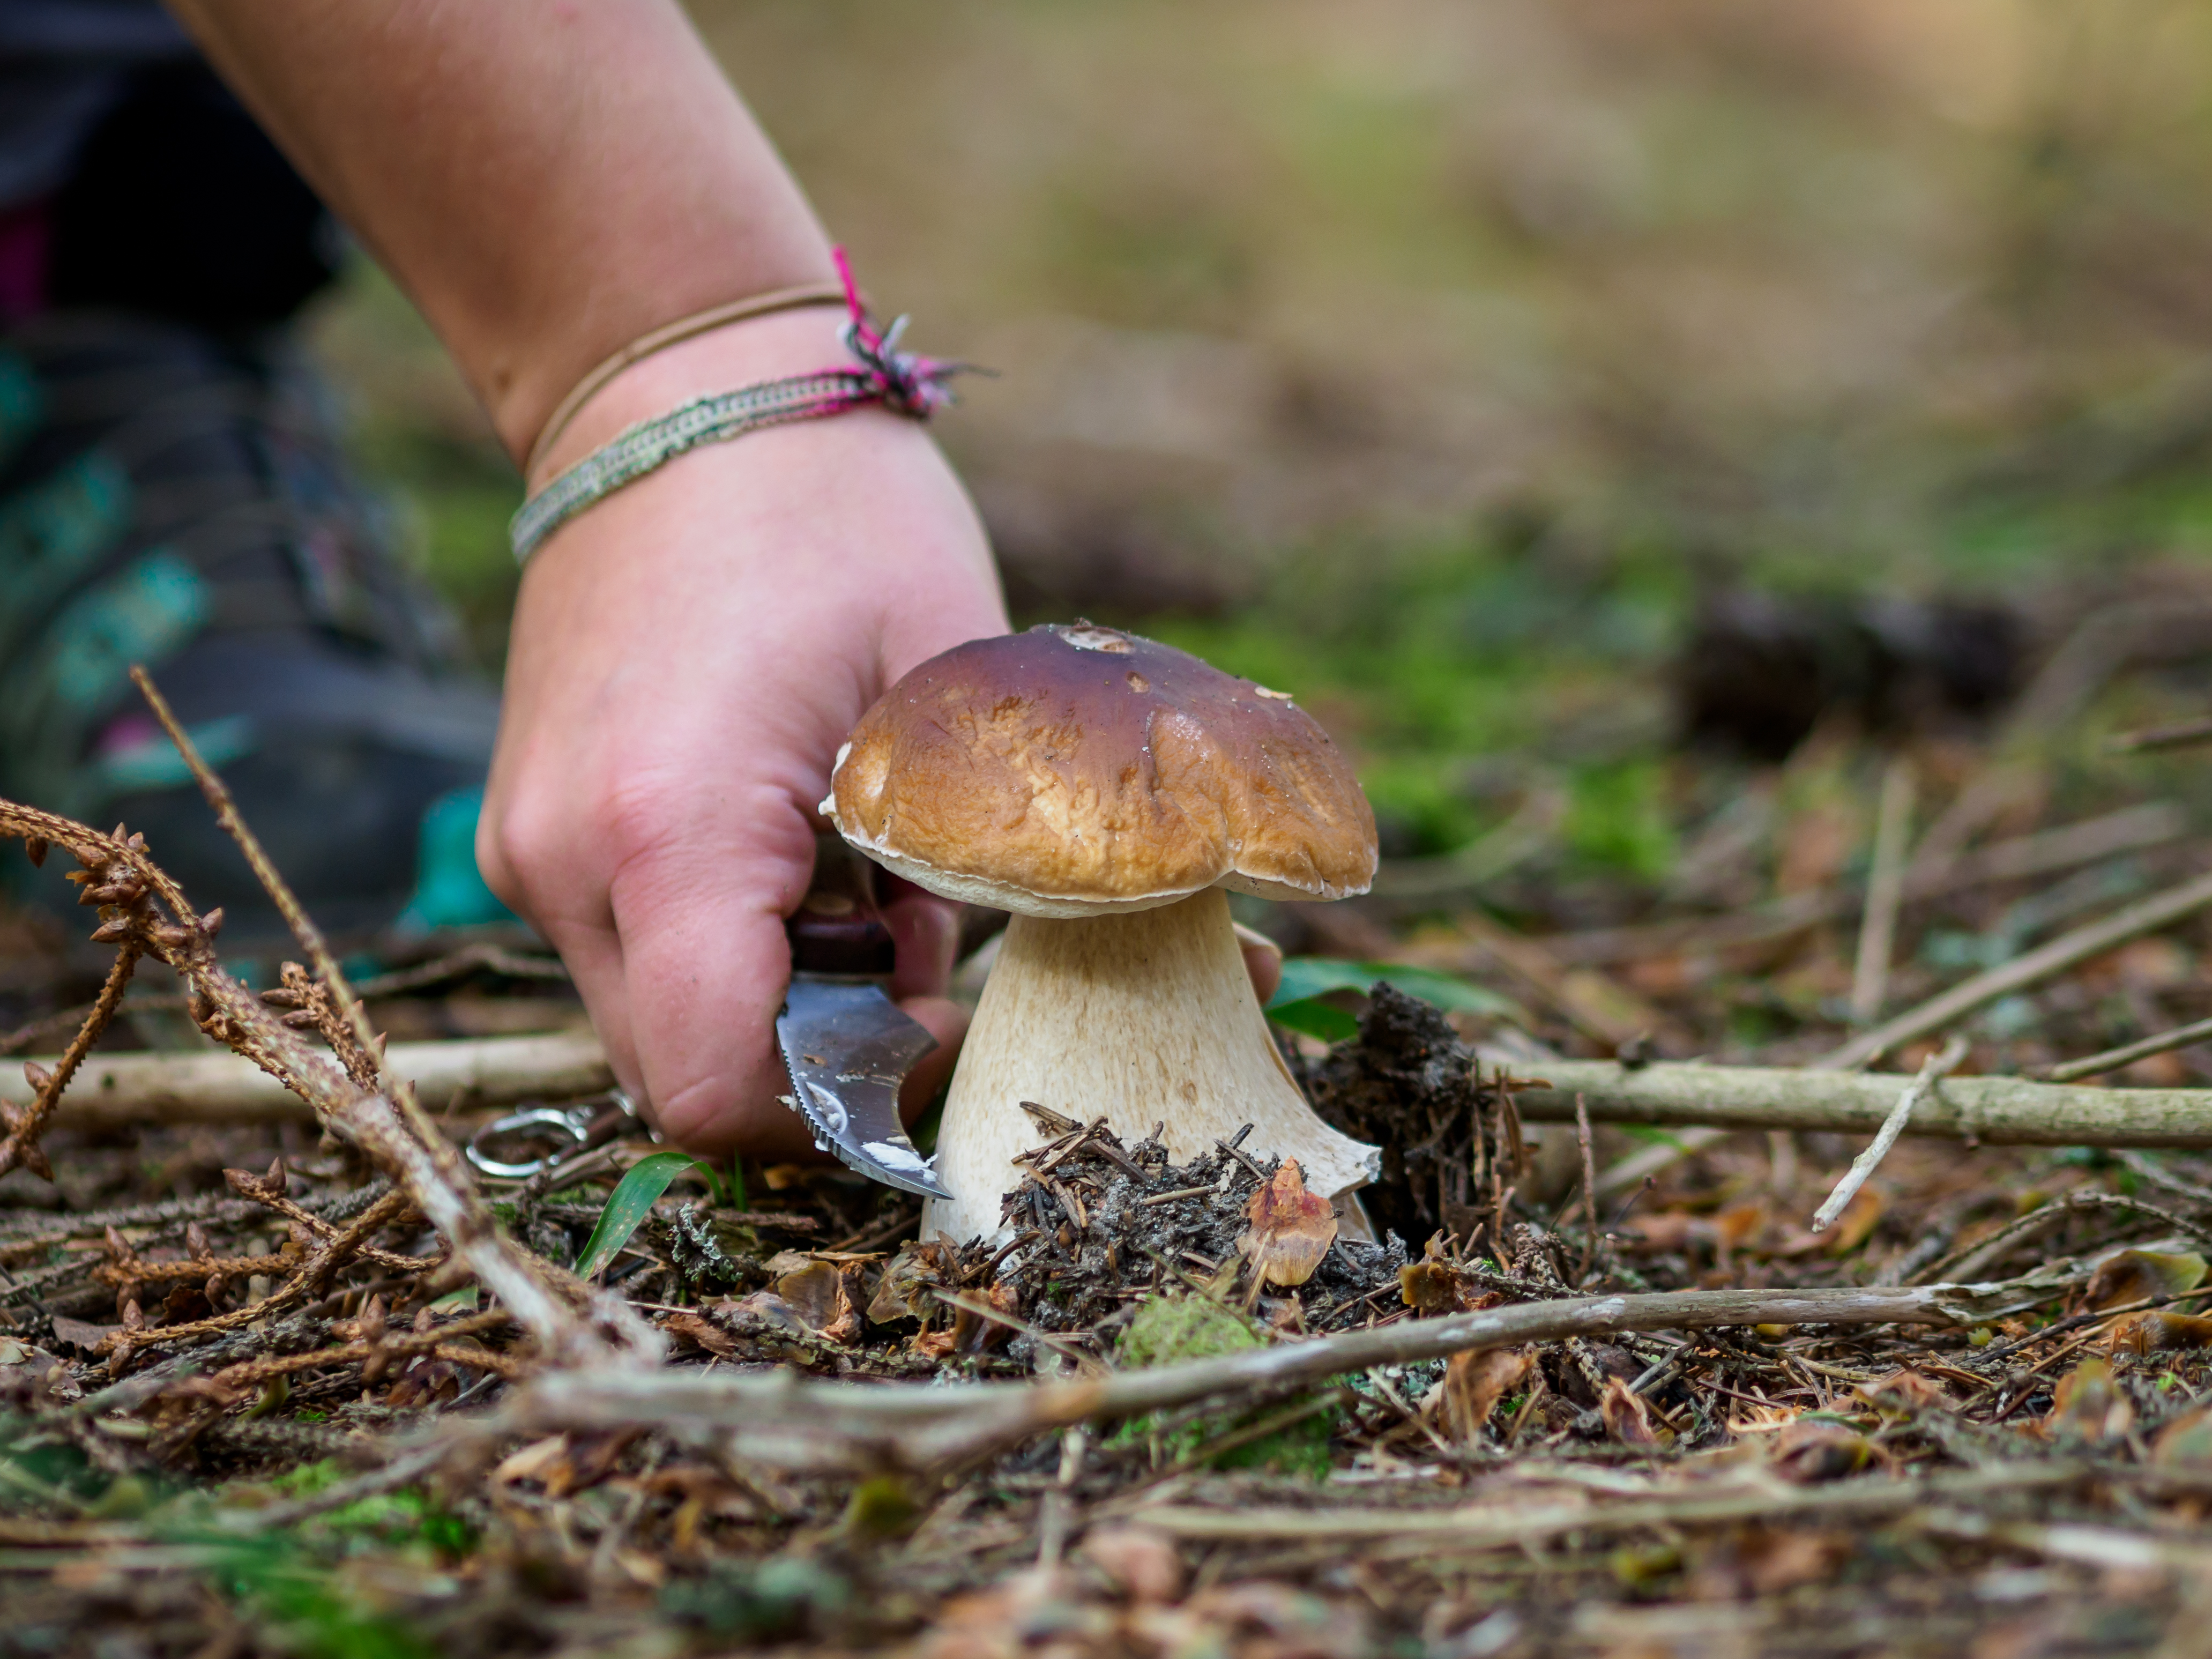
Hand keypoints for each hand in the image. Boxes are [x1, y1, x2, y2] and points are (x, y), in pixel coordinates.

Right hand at [478, 308, 1007, 1156]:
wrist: (675, 391)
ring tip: (870, 891)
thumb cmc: (830, 510)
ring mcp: (532, 847)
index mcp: (670, 827)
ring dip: (778, 1005)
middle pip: (683, 1077)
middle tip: (923, 966)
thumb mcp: (950, 674)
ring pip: (657, 1022)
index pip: (719, 1087)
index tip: (940, 1033)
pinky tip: (807, 856)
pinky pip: (634, 952)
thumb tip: (963, 993)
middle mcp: (566, 860)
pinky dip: (730, 951)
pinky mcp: (535, 827)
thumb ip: (971, 857)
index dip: (845, 1108)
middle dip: (819, 1065)